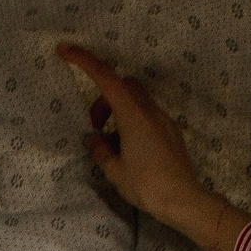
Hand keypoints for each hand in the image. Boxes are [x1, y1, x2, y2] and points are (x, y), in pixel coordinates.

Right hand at [57, 45, 250, 250]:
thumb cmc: (147, 185)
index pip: (105, 77)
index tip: (65, 49)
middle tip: (95, 127)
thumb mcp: (115, 171)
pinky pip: (147, 115)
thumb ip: (100, 150)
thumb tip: (93, 139)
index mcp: (132, 115)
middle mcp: (150, 111)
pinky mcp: (171, 132)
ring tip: (111, 143)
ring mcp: (164, 120)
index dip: (84, 60)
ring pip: (136, 100)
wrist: (185, 200)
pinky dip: (132, 122)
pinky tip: (129, 150)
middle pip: (122, 85)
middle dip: (103, 99)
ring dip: (117, 112)